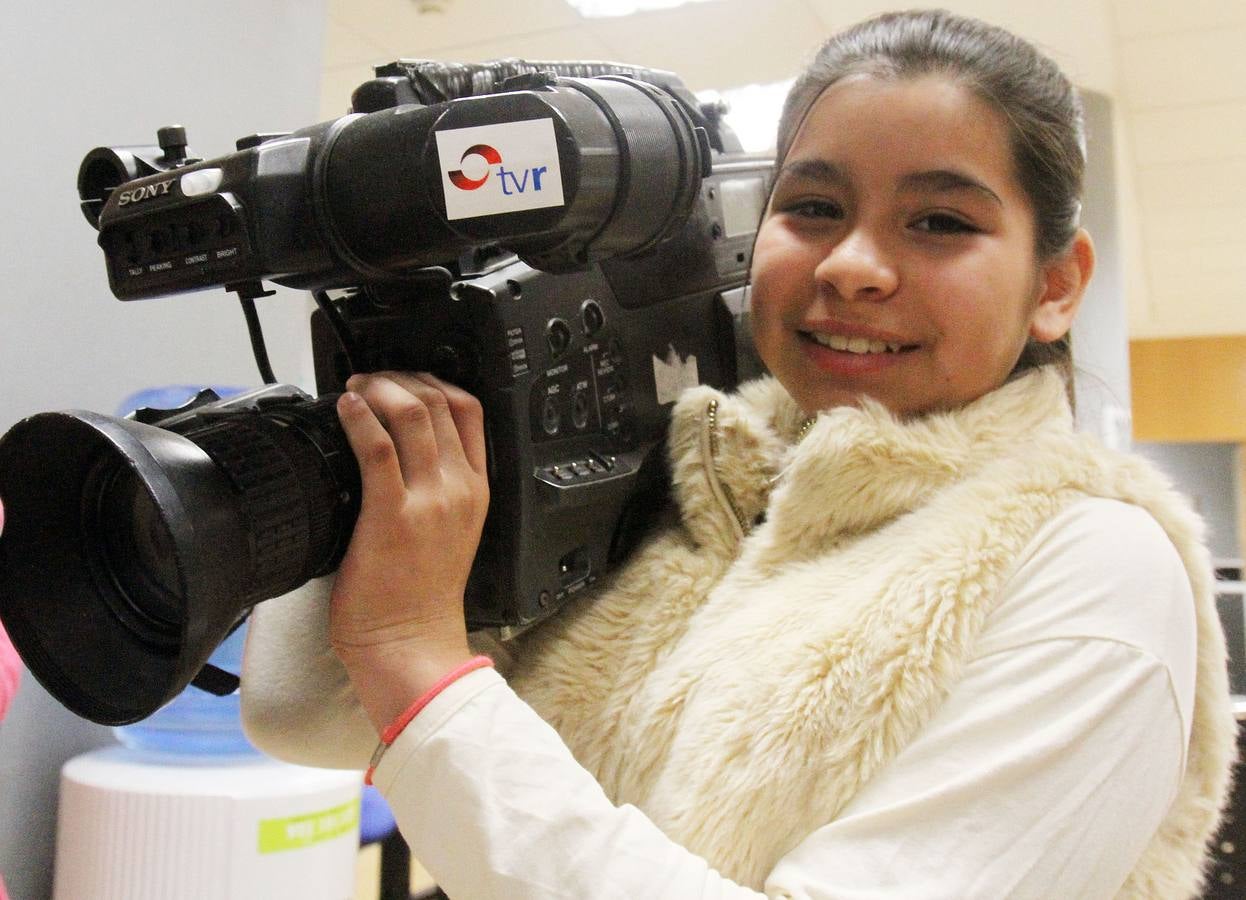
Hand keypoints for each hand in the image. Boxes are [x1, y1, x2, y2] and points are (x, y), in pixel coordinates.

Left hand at [329, 372, 488, 732]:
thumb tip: (398, 450)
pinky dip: (358, 417)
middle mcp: (458, 489)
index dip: (435, 380)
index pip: (470, 410)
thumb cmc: (418, 598)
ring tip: (355, 387)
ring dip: (378, 389)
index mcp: (476, 491)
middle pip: (439, 401)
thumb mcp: (448, 533)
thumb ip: (435, 490)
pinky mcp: (393, 514)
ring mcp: (429, 500)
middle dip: (400, 377)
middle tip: (371, 378)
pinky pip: (377, 447)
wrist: (409, 644)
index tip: (405, 378)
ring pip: (412, 413)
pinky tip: (344, 410)